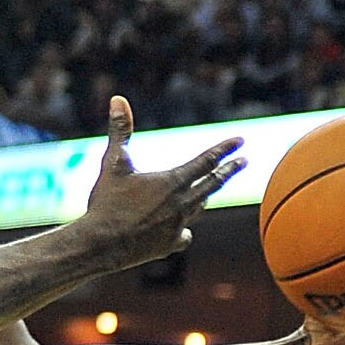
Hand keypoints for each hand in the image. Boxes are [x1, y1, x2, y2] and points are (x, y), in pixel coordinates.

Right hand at [83, 99, 243, 271]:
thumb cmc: (106, 202)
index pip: (207, 161)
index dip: (224, 149)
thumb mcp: (113, 163)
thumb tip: (117, 99)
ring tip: (207, 192)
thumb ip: (120, 131)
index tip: (240, 141)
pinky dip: (184, 229)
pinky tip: (182, 230)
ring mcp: (178, 226)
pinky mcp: (169, 245)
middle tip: (243, 161)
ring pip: (199, 207)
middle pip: (213, 184)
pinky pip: (185, 235)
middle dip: (229, 170)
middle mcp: (182, 204)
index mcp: (173, 181)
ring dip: (204, 196)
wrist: (100, 245)